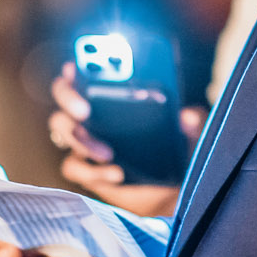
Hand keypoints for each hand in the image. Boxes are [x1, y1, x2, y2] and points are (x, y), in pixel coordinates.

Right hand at [48, 63, 188, 218]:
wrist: (169, 191)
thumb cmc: (176, 150)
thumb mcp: (190, 134)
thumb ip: (193, 122)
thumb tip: (187, 116)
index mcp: (112, 92)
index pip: (86, 69)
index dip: (76, 65)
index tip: (76, 65)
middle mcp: (92, 112)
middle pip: (63, 93)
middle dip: (68, 97)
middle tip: (85, 109)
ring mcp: (85, 140)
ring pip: (63, 129)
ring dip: (80, 139)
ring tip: (107, 152)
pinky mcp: (87, 170)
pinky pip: (75, 166)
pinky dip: (94, 171)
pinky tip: (116, 174)